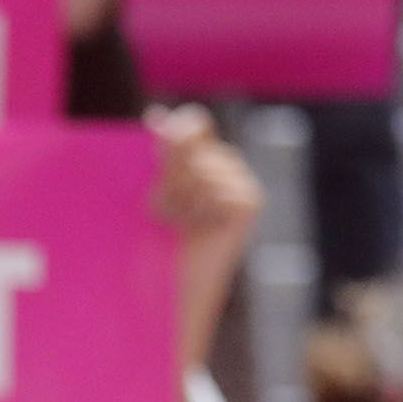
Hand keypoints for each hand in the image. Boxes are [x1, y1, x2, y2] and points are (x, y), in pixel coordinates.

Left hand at [148, 104, 263, 371]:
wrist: (167, 286)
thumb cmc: (154, 240)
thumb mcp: (156, 189)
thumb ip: (163, 153)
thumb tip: (157, 115)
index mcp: (199, 160)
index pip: (194, 123)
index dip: (177, 129)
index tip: (153, 134)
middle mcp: (224, 168)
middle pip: (195, 143)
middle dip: (169, 174)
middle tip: (162, 207)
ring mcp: (240, 185)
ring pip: (205, 165)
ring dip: (181, 193)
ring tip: (178, 221)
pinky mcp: (249, 203)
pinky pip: (221, 186)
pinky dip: (203, 206)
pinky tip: (200, 227)